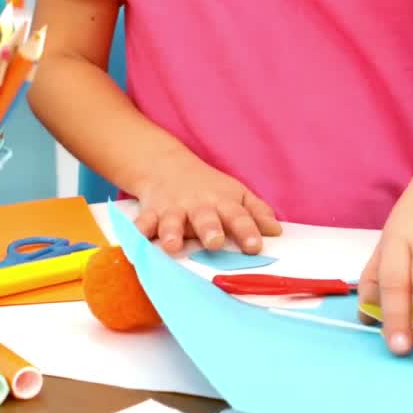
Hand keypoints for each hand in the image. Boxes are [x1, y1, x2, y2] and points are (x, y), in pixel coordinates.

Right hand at [133, 149, 280, 254]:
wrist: (166, 166)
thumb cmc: (208, 187)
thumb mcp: (236, 194)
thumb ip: (256, 212)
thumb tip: (276, 231)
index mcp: (222, 202)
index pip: (238, 216)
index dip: (247, 231)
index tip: (254, 246)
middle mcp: (198, 206)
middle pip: (205, 218)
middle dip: (209, 229)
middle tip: (215, 243)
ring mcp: (173, 209)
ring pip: (172, 221)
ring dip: (171, 232)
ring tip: (172, 246)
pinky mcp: (151, 212)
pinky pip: (143, 223)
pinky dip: (138, 231)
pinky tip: (135, 241)